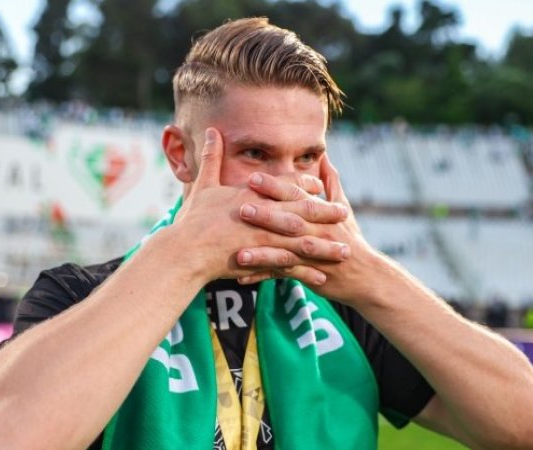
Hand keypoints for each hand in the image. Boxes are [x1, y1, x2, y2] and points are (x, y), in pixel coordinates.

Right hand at [171, 129, 350, 282]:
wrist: (186, 251)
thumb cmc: (193, 220)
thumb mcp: (203, 185)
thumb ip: (212, 158)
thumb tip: (212, 131)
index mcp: (253, 196)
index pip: (286, 185)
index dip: (305, 184)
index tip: (319, 184)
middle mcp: (264, 216)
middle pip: (303, 212)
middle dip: (327, 213)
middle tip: (346, 214)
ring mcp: (265, 240)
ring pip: (304, 242)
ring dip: (326, 246)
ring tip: (345, 250)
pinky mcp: (262, 261)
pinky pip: (291, 268)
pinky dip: (308, 272)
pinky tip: (323, 275)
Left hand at [236, 154, 382, 305]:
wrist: (366, 275)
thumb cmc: (349, 237)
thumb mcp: (343, 208)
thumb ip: (331, 182)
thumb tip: (324, 155)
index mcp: (322, 213)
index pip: (297, 195)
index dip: (276, 187)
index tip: (254, 178)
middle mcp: (317, 232)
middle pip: (290, 221)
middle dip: (266, 215)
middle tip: (241, 208)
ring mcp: (313, 255)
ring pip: (285, 252)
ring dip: (262, 253)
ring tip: (239, 253)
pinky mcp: (308, 274)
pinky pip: (282, 275)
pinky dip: (263, 276)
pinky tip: (241, 278)